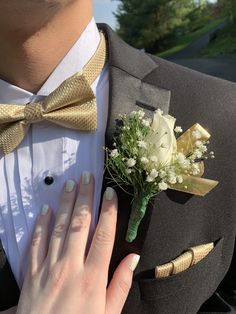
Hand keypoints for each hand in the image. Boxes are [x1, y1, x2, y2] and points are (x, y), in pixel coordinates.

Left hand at [16, 172, 139, 313]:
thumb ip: (121, 284)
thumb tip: (132, 257)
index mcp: (93, 277)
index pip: (104, 235)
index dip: (108, 211)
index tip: (110, 193)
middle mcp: (70, 267)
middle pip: (80, 224)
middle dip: (85, 197)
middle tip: (88, 177)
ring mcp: (49, 268)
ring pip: (58, 228)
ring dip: (65, 204)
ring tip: (70, 184)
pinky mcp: (31, 273)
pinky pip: (35, 243)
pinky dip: (41, 225)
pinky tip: (46, 210)